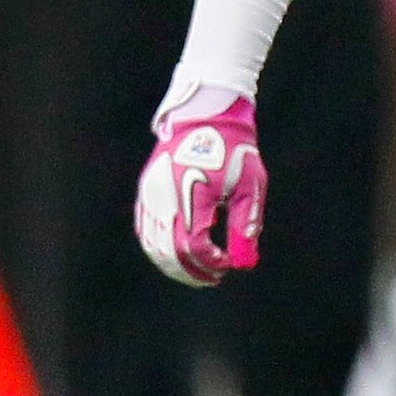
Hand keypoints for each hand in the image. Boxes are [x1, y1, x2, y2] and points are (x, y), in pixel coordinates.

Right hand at [134, 85, 265, 287]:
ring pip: (153, 244)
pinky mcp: (146, 191)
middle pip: (169, 252)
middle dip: (191, 272)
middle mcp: (166, 199)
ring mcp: (152, 195)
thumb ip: (245, 224)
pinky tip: (176, 253)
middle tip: (213, 278)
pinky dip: (158, 247)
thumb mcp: (250, 186)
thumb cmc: (235, 150)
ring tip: (197, 271)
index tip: (228, 265)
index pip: (193, 247)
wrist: (206, 117)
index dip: (210, 263)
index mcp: (192, 197)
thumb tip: (244, 261)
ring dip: (173, 264)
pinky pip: (145, 229)